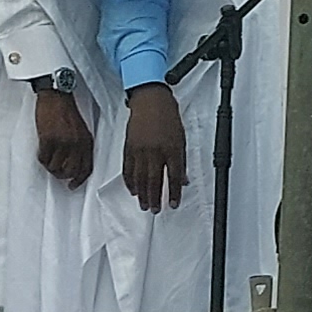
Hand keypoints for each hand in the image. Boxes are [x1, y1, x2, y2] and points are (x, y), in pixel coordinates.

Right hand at [33, 86, 94, 186]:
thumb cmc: (68, 111)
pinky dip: (42, 158)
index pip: (86, 168)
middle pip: (70, 171)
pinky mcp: (48, 140)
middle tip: (56, 172)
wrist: (57, 96)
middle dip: (62, 175)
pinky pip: (44, 158)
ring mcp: (62, 143)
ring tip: (48, 160)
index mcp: (87, 142)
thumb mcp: (82, 129)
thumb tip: (74, 164)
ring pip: (55, 167)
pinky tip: (42, 153)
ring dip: (50, 167)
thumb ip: (81, 146)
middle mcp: (76, 145)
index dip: (79, 180)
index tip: (72, 185)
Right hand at [121, 82, 187, 211]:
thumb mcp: (181, 139)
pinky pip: (128, 169)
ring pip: (140, 178)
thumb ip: (182, 161)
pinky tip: (133, 190)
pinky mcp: (129, 148)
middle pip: (154, 181)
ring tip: (144, 205)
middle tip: (155, 210)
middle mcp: (155, 152)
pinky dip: (130, 181)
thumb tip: (183, 180)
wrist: (151, 101)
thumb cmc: (168, 117)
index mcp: (171, 149)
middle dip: (155, 198)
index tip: (173, 204)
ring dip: (142, 194)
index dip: (173, 193)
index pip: (173, 177)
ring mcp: (140, 150)